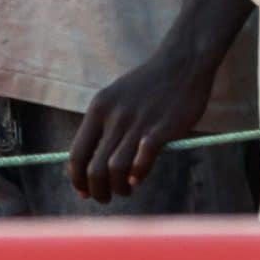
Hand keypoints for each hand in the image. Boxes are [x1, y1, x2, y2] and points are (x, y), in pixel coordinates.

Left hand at [66, 42, 217, 205]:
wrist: (182, 61)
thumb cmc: (149, 84)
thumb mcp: (116, 97)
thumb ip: (104, 125)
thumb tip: (92, 161)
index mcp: (98, 108)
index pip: (76, 154)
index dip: (77, 179)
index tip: (84, 192)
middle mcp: (113, 116)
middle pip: (93, 168)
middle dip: (97, 191)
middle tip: (106, 198)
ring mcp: (137, 123)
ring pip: (115, 169)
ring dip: (118, 188)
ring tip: (126, 190)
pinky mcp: (161, 129)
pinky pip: (142, 161)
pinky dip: (138, 175)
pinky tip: (139, 178)